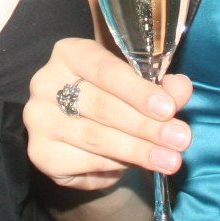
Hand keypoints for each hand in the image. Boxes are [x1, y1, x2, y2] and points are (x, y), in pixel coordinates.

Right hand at [25, 36, 194, 189]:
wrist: (83, 140)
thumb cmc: (113, 102)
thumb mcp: (138, 90)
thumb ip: (160, 89)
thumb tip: (181, 88)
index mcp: (70, 53)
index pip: (105, 69)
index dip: (137, 90)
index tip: (168, 108)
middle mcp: (46, 82)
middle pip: (102, 105)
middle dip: (146, 125)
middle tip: (180, 139)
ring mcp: (39, 118)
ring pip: (95, 137)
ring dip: (138, 150)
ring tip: (170, 160)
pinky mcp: (40, 152)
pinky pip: (85, 161)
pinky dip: (116, 165)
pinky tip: (137, 167)